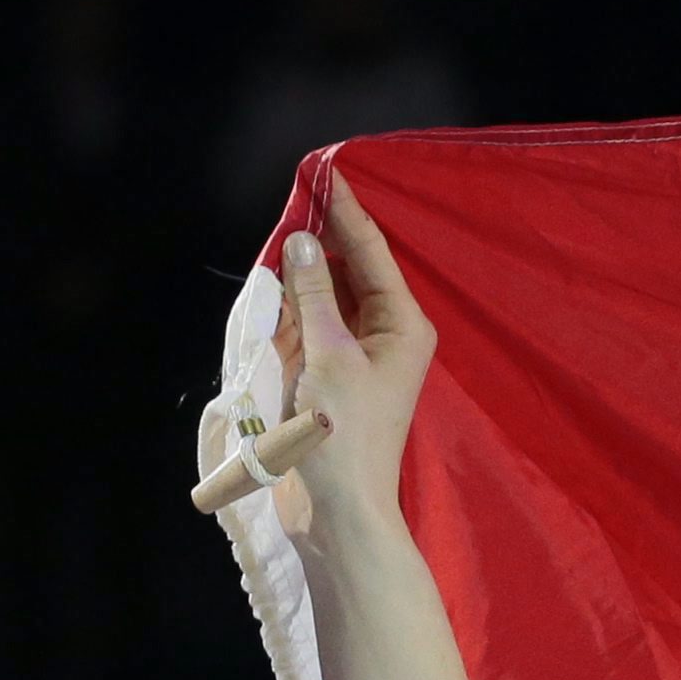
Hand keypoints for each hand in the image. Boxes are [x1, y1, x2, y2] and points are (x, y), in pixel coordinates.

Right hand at [210, 170, 433, 537]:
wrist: (338, 508)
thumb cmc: (342, 433)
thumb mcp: (326, 355)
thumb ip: (314, 296)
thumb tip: (304, 244)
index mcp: (403, 324)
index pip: (373, 251)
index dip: (347, 211)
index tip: (327, 171)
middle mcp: (386, 334)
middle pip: (352, 270)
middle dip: (324, 235)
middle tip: (298, 192)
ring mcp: (357, 355)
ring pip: (329, 295)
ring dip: (305, 269)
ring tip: (285, 226)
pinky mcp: (330, 375)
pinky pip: (312, 325)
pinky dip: (294, 303)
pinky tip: (277, 277)